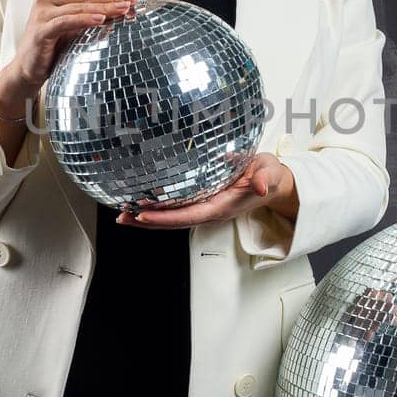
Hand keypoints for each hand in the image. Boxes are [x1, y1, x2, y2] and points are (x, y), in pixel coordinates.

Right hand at [0, 0, 137, 105]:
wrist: (29, 66)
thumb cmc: (52, 40)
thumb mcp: (72, 13)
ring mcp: (42, 13)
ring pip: (78, 6)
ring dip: (103, 7)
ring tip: (123, 9)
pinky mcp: (40, 30)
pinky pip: (66, 22)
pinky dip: (84, 20)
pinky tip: (100, 19)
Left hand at [118, 153, 295, 228]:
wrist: (274, 184)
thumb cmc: (268, 176)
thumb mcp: (269, 173)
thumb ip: (265, 178)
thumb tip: (261, 186)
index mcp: (223, 206)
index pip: (189, 215)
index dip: (165, 217)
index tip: (144, 214)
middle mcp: (211, 212)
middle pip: (174, 223)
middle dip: (148, 222)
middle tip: (122, 216)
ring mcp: (206, 210)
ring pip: (172, 220)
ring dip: (148, 219)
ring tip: (123, 215)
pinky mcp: (203, 204)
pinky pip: (177, 212)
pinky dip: (157, 212)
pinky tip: (141, 207)